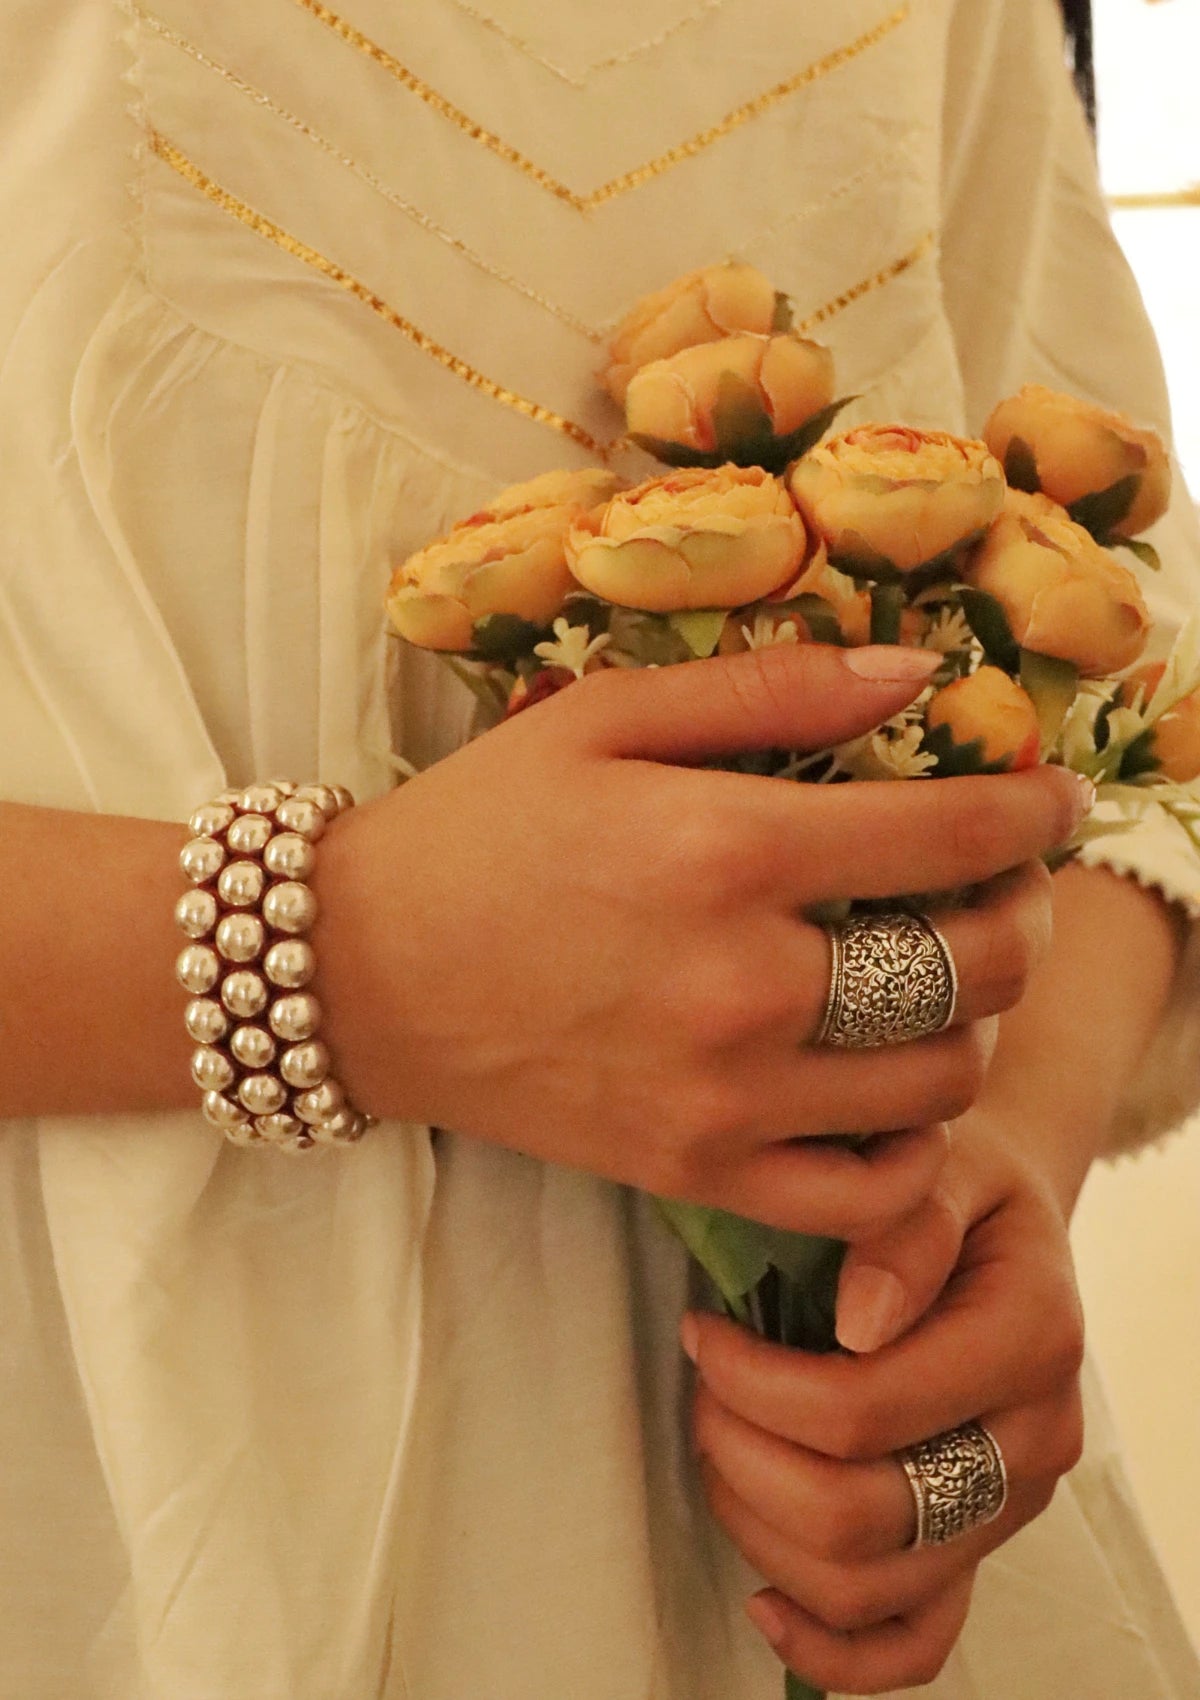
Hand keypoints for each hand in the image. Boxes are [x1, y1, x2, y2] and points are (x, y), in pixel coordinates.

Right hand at [314, 643, 1089, 1234]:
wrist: (357, 974)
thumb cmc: (479, 829)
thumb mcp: (603, 717)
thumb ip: (768, 689)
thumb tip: (916, 672)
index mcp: (727, 851)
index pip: (951, 836)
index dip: (1036, 813)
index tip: (1057, 800)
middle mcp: (744, 984)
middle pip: (976, 970)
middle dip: (1023, 918)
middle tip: (1002, 891)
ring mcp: (724, 1097)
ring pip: (940, 1084)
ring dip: (975, 1026)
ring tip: (943, 984)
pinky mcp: (695, 1173)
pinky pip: (867, 1199)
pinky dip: (912, 1153)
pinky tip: (888, 1096)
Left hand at [684, 1114, 1085, 1692]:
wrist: (995, 1216)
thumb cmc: (953, 1181)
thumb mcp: (939, 1161)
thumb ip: (905, 1225)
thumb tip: (860, 1320)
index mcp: (1030, 1338)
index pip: (866, 1410)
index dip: (754, 1383)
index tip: (702, 1329)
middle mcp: (1032, 1442)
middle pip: (856, 1516)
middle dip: (742, 1453)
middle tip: (703, 1383)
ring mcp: (1004, 1509)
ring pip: (859, 1587)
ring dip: (756, 1523)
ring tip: (722, 1437)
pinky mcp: (972, 1546)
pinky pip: (912, 1644)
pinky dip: (829, 1648)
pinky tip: (763, 1595)